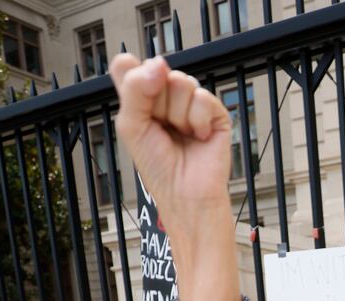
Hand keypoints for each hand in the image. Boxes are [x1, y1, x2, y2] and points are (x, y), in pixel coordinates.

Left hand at [111, 54, 232, 274]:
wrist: (186, 194)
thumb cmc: (158, 167)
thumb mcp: (131, 124)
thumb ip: (136, 88)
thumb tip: (160, 63)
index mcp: (141, 99)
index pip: (129, 65)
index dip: (133, 77)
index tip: (138, 104)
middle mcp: (165, 98)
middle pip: (158, 71)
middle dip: (157, 103)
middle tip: (162, 128)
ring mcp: (191, 104)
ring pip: (181, 82)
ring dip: (178, 115)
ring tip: (181, 135)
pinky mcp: (215, 113)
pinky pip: (203, 97)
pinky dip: (198, 120)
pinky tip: (199, 137)